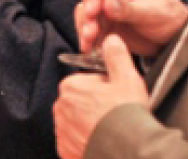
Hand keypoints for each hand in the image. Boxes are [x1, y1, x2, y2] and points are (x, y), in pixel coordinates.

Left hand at [55, 35, 150, 158]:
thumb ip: (116, 56)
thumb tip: (111, 40)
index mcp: (71, 86)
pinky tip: (102, 141)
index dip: (105, 87)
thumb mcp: (127, 78)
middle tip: (115, 113)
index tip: (117, 95)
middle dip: (96, 106)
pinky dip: (87, 141)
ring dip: (90, 124)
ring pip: (77, 122)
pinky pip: (75, 142)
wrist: (126, 150)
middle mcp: (60, 108)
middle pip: (81, 102)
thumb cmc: (126, 114)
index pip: (87, 81)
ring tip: (111, 129)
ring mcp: (62, 131)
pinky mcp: (65, 150)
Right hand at [76, 0, 187, 56]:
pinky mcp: (106, 25)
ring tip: (88, 42)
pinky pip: (92, 30)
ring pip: (88, 15)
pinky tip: (89, 48)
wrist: (173, 39)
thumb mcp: (153, 12)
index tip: (92, 11)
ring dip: (85, 28)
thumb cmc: (170, 18)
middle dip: (88, 17)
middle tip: (89, 32)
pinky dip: (88, 39)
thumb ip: (129, 8)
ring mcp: (109, 8)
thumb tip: (107, 3)